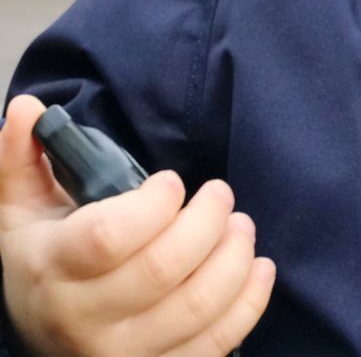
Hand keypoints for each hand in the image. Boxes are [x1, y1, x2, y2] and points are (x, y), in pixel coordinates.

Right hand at [0, 95, 274, 356]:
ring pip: (198, 306)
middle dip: (208, 220)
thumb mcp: (21, 211)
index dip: (155, 203)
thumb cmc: (45, 260)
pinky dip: (249, 302)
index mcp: (54, 270)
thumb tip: (27, 108)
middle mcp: (86, 322)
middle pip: (164, 268)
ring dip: (234, 257)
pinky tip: (258, 267)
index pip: (111, 236)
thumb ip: (20, 159)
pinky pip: (217, 344)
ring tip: (241, 226)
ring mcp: (124, 356)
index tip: (172, 183)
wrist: (43, 335)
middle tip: (222, 195)